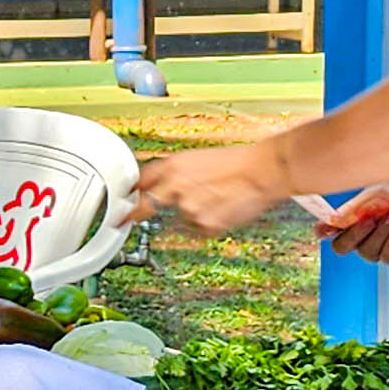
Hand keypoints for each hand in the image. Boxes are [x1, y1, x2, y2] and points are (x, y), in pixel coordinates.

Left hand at [127, 135, 294, 233]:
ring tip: (212, 201)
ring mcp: (189, 208)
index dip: (131, 192)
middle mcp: (175, 186)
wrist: (263, 170)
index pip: (140, 181)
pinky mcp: (205, 225)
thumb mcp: (197, 159)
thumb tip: (158, 187)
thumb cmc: (236, 162)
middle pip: (143, 207)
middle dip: (135, 215)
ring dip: (188, 215)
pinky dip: (205, 224)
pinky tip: (220, 210)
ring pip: (177, 219)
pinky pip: (197, 230)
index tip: (124, 199)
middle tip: (127, 220)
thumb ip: (174, 174)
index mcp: (173, 166)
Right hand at [327, 171, 388, 265]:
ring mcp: (378, 249)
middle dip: (353, 236)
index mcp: (349, 221)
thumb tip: (336, 211)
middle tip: (368, 221)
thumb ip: (354, 205)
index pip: (327, 232)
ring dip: (381, 233)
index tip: (325, 227)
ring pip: (367, 252)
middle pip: (341, 248)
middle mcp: (360, 238)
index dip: (323, 232)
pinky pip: (388, 257)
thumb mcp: (375, 194)